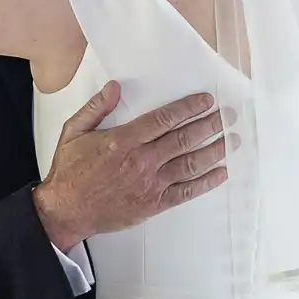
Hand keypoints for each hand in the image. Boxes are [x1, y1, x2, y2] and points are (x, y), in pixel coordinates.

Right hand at [31, 83, 227, 249]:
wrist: (65, 211)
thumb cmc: (69, 173)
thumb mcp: (73, 132)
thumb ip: (95, 108)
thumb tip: (115, 87)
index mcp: (123, 141)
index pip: (164, 119)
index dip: (188, 108)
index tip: (206, 101)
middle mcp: (141, 161)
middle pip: (184, 139)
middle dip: (210, 125)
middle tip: (228, 116)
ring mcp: (149, 184)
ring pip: (190, 164)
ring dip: (215, 151)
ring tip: (232, 140)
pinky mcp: (153, 204)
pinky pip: (185, 192)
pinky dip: (206, 182)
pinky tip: (221, 173)